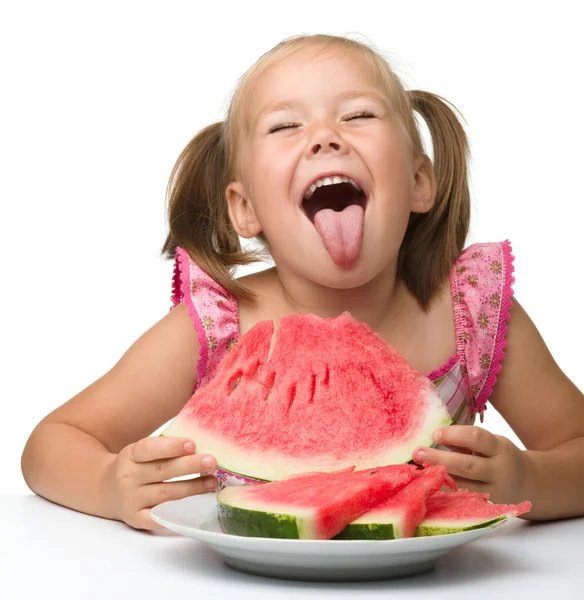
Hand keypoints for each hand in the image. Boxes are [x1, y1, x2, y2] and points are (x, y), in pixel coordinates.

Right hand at [106, 436, 216, 529]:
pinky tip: (198, 504)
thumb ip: (165, 448)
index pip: (149, 449)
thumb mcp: (142, 452)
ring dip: (193, 488)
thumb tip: (201, 443)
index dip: (171, 447)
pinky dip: (180, 511)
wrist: (108, 491)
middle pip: (162, 471)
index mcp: (130, 455)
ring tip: (212, 482)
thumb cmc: (137, 466)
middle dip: (190, 466)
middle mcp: (127, 477)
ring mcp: (130, 500)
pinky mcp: (136, 519)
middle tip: (212, 462)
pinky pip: (161, 517)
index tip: (193, 445)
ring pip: (166, 494)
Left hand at [413, 425, 528, 504]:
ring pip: (464, 487)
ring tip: (417, 471)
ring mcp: (495, 493)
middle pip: (468, 466)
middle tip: (417, 453)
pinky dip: (445, 495)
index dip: (455, 435)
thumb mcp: (491, 444)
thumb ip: (466, 442)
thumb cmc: (499, 457)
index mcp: (500, 449)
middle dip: (440, 459)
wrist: (530, 484)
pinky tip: (429, 488)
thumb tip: (434, 437)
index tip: (435, 433)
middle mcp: (499, 471)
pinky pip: (464, 502)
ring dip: (438, 479)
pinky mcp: (488, 509)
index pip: (478, 439)